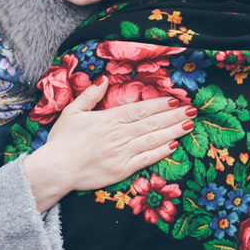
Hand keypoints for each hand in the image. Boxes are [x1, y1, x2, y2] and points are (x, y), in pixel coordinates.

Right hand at [22, 77, 194, 212]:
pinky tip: (173, 145)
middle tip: (193, 110)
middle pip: (152, 122)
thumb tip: (104, 79)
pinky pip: (146, 159)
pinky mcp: (122, 170)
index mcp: (108, 119)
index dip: (160, 104)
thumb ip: (90, 95)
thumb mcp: (72, 112)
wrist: (56, 169)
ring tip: (189, 125)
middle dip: (174, 116)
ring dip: (173, 131)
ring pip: (153, 139)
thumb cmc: (62, 141)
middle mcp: (119, 135)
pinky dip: (161, 152)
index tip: (176, 100)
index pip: (140, 109)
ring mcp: (122, 153)